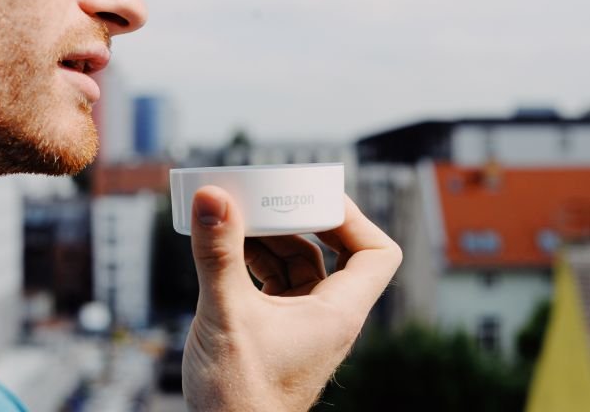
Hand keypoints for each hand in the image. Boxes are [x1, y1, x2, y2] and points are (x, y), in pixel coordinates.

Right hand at [182, 186, 401, 411]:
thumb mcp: (226, 314)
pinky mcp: (276, 328)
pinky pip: (274, 282)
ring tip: (237, 218)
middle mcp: (326, 315)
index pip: (377, 254)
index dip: (353, 219)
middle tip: (267, 199)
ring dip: (270, 239)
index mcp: (337, 312)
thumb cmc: (239, 398)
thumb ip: (218, 254)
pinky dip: (254, 261)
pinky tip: (228, 250)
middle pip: (331, 251)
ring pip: (297, 265)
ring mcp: (301, 322)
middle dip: (298, 222)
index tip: (315, 199)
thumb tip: (212, 198)